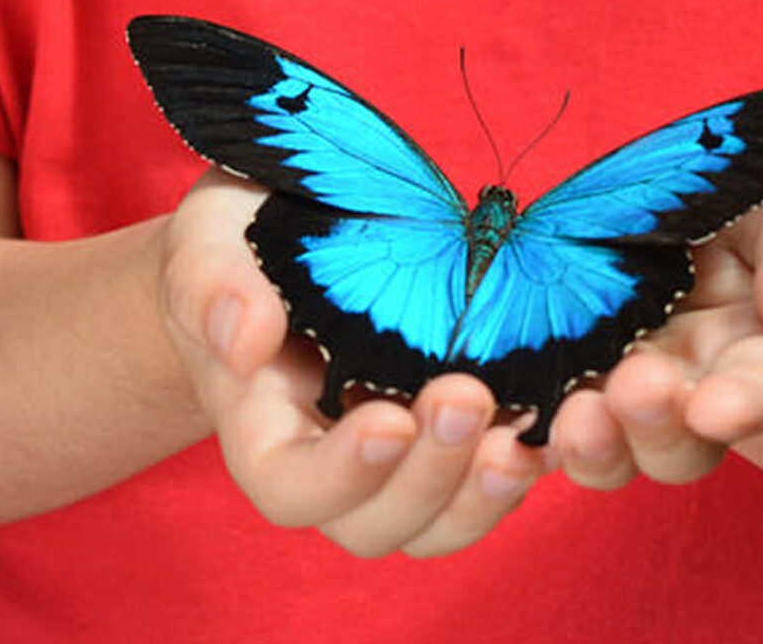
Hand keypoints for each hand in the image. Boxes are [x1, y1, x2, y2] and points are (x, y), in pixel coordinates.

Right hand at [158, 169, 546, 556]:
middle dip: (428, 477)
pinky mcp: (457, 431)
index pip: (289, 487)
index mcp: (264, 424)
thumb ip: (210, 284)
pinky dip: (523, 462)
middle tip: (468, 398)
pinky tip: (552, 419)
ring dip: (483, 493)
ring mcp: (400, 453)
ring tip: (521, 437)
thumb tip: (244, 337)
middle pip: (374, 523)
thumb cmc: (241, 240)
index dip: (340, 475)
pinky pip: (489, 480)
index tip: (387, 418)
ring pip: (439, 522)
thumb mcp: (210, 239)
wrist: (289, 238)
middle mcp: (332, 458)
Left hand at [550, 185, 762, 488]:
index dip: (747, 405)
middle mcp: (690, 395)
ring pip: (611, 455)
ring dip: (592, 444)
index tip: (715, 409)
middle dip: (657, 427)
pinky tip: (505, 427)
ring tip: (573, 415)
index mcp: (758, 356)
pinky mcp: (556, 392)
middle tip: (635, 390)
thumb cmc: (735, 210)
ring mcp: (618, 401)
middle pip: (683, 446)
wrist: (660, 215)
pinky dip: (521, 440)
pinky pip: (536, 433)